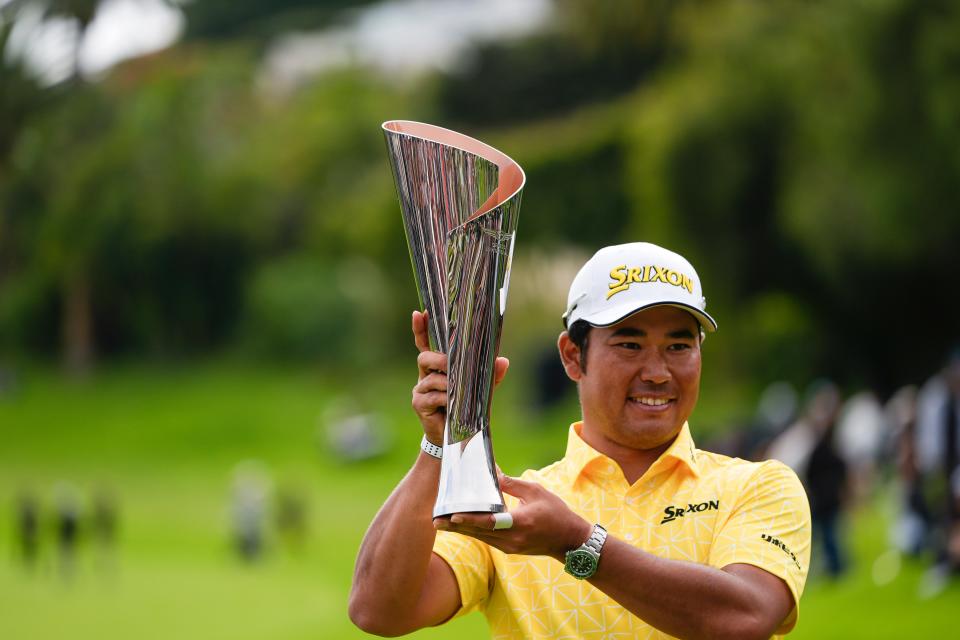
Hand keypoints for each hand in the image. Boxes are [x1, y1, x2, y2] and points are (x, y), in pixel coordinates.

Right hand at [411, 310, 508, 445]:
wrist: (458, 438)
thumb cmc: (467, 410)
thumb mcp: (481, 391)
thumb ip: (490, 375)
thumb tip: (503, 360)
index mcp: (438, 367)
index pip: (425, 344)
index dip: (420, 329)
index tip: (419, 312)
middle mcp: (426, 376)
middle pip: (424, 357)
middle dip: (438, 358)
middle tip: (450, 362)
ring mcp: (420, 390)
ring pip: (430, 377)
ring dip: (447, 382)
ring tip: (457, 390)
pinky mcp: (419, 404)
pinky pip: (431, 395)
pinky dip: (445, 398)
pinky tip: (452, 404)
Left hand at [434, 471, 591, 560]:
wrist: (570, 540)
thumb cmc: (556, 512)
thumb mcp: (535, 492)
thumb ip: (511, 484)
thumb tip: (492, 472)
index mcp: (520, 522)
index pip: (490, 522)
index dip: (470, 519)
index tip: (453, 515)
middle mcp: (512, 538)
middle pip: (479, 532)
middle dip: (456, 526)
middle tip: (435, 520)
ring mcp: (510, 547)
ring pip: (480, 537)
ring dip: (461, 530)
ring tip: (442, 523)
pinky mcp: (509, 549)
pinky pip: (487, 539)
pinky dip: (474, 532)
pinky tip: (461, 525)